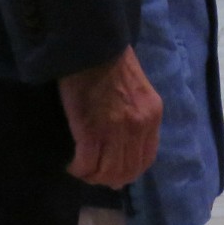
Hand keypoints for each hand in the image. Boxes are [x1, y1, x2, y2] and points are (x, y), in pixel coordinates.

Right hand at [59, 47, 162, 189]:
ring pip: (107, 172)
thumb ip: (138, 115)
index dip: (128, 171)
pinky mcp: (91, 131)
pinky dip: (78, 169)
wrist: (93, 46)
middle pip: (126, 171)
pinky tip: (72, 164)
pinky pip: (87, 164)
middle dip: (108, 178)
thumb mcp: (138, 90)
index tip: (114, 171)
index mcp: (152, 116)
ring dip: (92, 176)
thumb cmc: (111, 62)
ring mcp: (116, 131)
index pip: (145, 159)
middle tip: (93, 174)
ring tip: (81, 169)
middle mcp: (139, 127)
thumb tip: (125, 142)